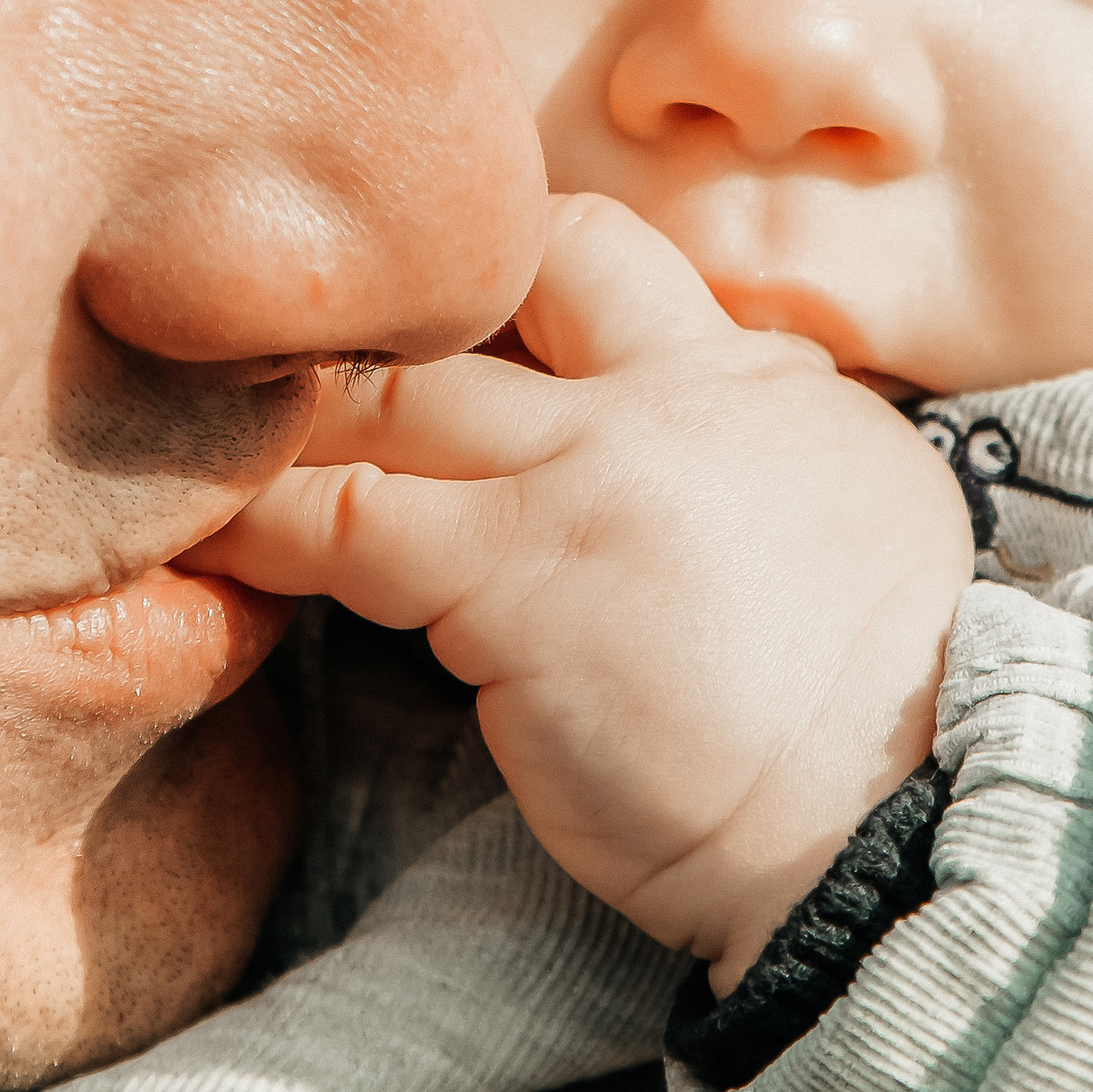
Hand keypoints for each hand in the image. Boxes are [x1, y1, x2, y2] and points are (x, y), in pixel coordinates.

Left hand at [188, 196, 973, 987]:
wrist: (894, 828)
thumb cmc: (870, 732)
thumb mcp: (860, 535)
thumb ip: (754, 466)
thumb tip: (676, 471)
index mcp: (766, 384)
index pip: (602, 262)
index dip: (497, 286)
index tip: (426, 337)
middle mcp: (681, 393)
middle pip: (495, 285)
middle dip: (382, 323)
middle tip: (272, 360)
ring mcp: (592, 471)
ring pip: (396, 398)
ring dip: (295, 426)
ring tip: (198, 448)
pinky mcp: (512, 573)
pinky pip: (344, 521)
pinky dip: (266, 528)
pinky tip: (212, 544)